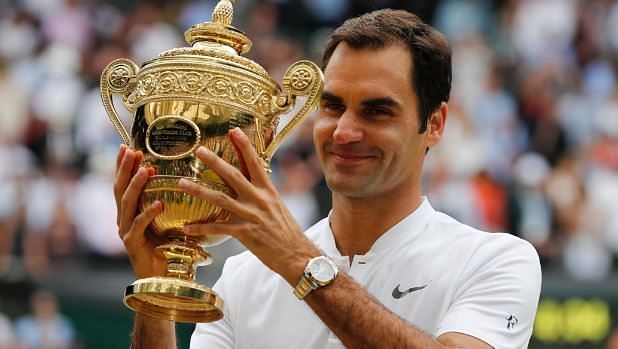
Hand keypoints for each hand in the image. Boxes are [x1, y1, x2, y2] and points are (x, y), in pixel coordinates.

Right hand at [114, 145, 165, 278]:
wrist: (160, 279)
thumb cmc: (166, 249)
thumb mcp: (165, 221)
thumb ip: (164, 202)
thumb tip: (175, 177)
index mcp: (129, 212)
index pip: (122, 184)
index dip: (123, 166)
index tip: (127, 147)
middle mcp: (123, 219)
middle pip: (119, 189)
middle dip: (125, 169)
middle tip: (131, 151)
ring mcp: (126, 232)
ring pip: (127, 204)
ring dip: (136, 185)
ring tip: (146, 170)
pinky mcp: (133, 244)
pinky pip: (140, 225)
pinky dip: (149, 213)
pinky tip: (159, 203)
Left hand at [178, 128, 320, 284]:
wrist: (298, 256)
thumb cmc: (287, 232)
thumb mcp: (278, 206)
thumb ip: (262, 193)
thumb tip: (251, 182)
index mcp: (268, 191)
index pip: (255, 163)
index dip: (244, 146)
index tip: (233, 131)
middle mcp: (259, 200)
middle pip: (234, 175)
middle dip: (215, 162)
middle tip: (199, 150)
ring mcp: (252, 216)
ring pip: (221, 199)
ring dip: (199, 190)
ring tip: (182, 182)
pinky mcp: (245, 233)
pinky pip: (219, 228)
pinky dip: (201, 228)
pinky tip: (187, 227)